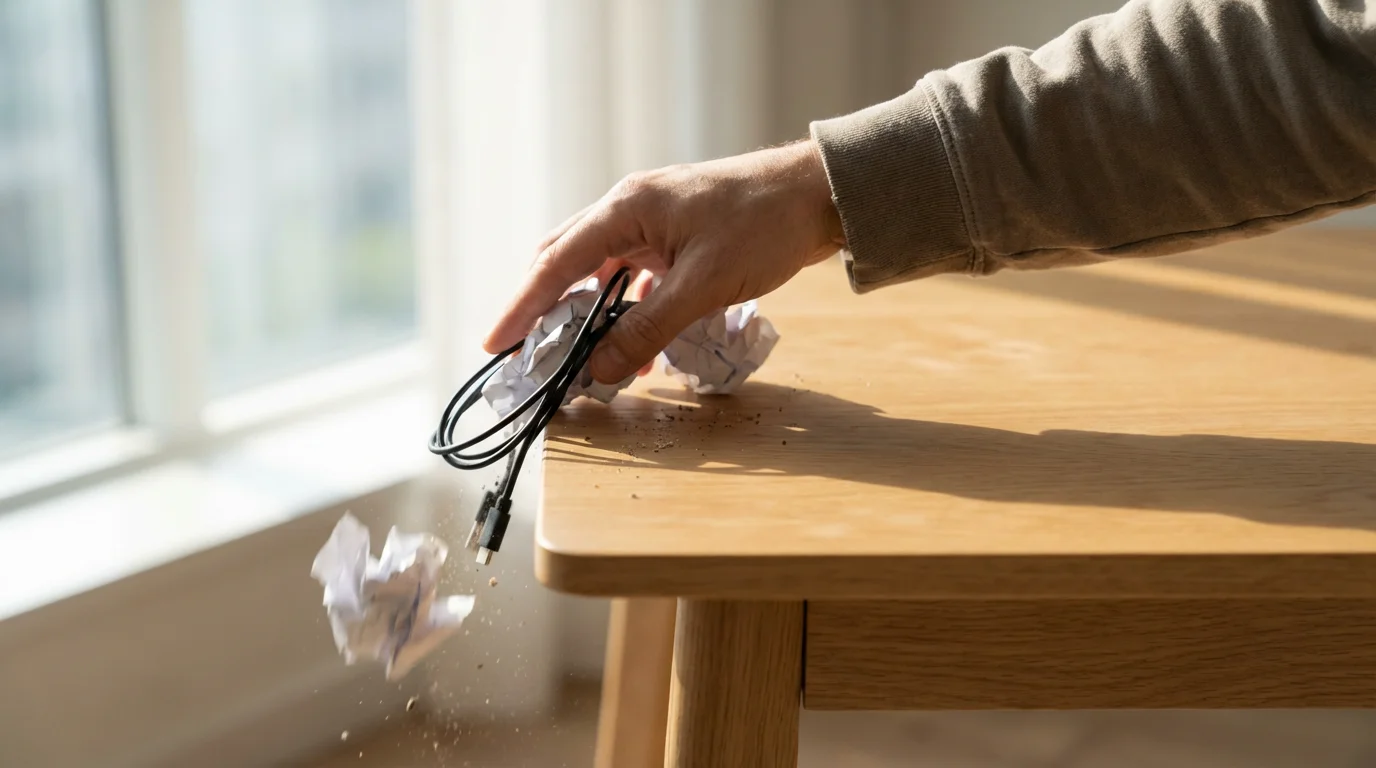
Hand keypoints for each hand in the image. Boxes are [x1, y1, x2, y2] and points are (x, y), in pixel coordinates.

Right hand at [482, 139, 845, 382]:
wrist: (818, 195)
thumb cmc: (763, 226)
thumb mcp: (702, 286)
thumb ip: (648, 329)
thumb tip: (600, 371)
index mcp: (625, 209)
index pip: (555, 263)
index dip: (521, 307)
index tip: (494, 344)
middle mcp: (629, 210)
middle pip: (566, 263)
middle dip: (544, 312)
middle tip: (525, 357)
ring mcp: (652, 222)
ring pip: (600, 272)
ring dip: (589, 317)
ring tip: (577, 363)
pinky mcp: (675, 237)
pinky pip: (634, 278)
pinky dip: (626, 313)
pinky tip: (636, 352)